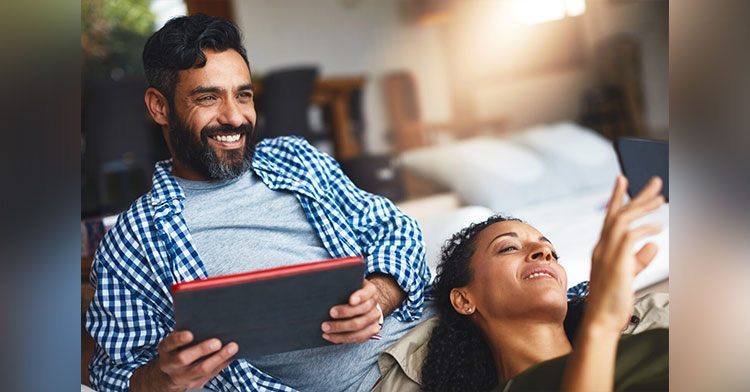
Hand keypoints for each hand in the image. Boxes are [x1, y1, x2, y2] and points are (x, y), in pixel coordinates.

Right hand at [130, 330, 237, 391]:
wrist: (170, 372)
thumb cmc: (179, 347)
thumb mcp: (177, 338)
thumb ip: (188, 329)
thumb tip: (210, 318)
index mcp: (165, 349)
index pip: (169, 343)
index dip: (178, 339)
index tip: (190, 334)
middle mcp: (169, 364)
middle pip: (184, 359)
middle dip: (201, 350)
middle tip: (217, 342)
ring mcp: (181, 377)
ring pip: (201, 369)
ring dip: (218, 358)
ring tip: (232, 347)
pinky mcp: (193, 384)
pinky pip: (210, 375)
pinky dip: (222, 364)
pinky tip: (231, 356)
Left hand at [322, 279, 382, 343]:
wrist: (361, 305)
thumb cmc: (348, 293)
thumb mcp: (348, 285)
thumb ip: (341, 285)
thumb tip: (323, 286)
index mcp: (370, 290)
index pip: (368, 292)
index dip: (361, 296)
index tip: (350, 300)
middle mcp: (374, 304)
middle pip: (363, 309)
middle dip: (346, 312)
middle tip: (330, 313)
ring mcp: (374, 319)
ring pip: (359, 326)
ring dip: (340, 328)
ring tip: (325, 328)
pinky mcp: (371, 331)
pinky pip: (357, 337)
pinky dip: (341, 338)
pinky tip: (329, 336)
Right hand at [585, 175, 664, 332]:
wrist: (601, 320)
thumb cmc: (612, 301)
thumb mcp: (628, 275)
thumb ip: (639, 258)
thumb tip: (652, 244)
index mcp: (602, 248)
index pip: (610, 217)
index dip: (617, 197)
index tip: (622, 179)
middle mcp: (602, 246)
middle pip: (618, 213)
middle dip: (636, 195)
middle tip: (655, 182)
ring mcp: (607, 253)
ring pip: (623, 219)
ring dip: (643, 207)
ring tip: (661, 198)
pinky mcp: (616, 261)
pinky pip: (631, 236)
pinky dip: (645, 228)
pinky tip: (658, 227)